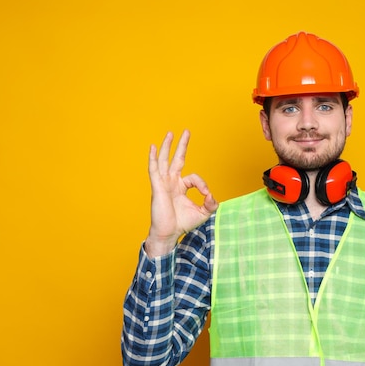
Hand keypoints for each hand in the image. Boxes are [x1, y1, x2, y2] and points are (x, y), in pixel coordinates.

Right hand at [144, 130, 217, 257]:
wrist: (168, 233)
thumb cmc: (182, 223)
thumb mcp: (203, 213)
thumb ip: (211, 203)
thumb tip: (212, 195)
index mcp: (181, 187)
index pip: (194, 178)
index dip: (202, 184)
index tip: (207, 195)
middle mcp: (171, 182)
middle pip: (177, 159)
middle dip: (182, 145)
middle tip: (186, 131)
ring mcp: (163, 183)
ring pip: (164, 160)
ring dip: (167, 146)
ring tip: (170, 133)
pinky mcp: (157, 186)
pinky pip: (154, 169)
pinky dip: (152, 158)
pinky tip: (152, 147)